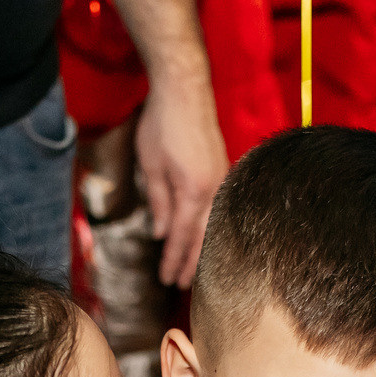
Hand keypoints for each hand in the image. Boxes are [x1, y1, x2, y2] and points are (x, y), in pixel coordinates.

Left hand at [134, 70, 225, 287]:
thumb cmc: (163, 124)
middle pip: (204, 237)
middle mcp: (214, 190)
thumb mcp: (151, 165)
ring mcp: (223, 180)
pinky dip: (212, 229)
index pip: (182, 236)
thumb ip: (158, 201)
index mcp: (193, 191)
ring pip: (215, 225)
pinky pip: (219, 210)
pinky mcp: (224, 171)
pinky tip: (207, 238)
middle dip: (192, 263)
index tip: (167, 281)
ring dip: (204, 249)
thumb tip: (161, 233)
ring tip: (196, 270)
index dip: (174, 260)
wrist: (185, 89)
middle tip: (182, 287)